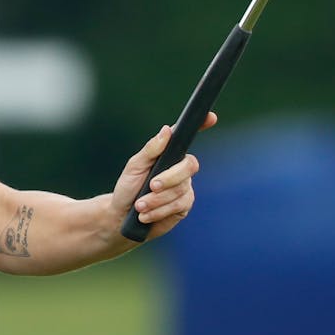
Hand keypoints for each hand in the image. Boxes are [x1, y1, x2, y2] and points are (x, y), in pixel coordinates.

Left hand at [111, 112, 216, 241]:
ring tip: (140, 205)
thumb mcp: (134, 167)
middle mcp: (180, 168)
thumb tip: (167, 130)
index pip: (185, 137)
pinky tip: (146, 215)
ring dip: (157, 199)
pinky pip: (178, 206)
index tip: (211, 117)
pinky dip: (159, 210)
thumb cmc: (128, 188)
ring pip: (181, 189)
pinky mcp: (184, 206)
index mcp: (168, 154)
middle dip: (168, 178)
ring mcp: (184, 187)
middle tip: (151, 186)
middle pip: (189, 166)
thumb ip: (151, 150)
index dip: (201, 125)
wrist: (123, 218)